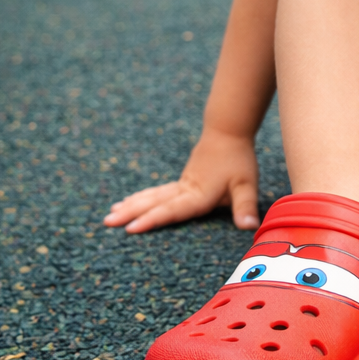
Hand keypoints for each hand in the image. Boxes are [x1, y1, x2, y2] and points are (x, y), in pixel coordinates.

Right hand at [103, 129, 261, 233]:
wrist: (228, 131)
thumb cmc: (238, 159)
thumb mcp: (247, 185)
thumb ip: (245, 207)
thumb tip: (251, 228)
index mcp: (199, 194)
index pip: (173, 210)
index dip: (153, 220)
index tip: (131, 228)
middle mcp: (185, 189)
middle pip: (154, 203)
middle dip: (131, 214)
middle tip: (107, 222)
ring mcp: (181, 184)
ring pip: (152, 196)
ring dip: (131, 205)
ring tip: (110, 214)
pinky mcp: (181, 181)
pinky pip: (157, 192)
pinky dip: (140, 198)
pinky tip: (128, 202)